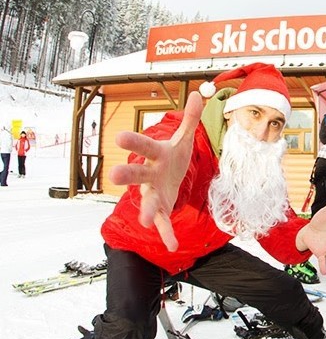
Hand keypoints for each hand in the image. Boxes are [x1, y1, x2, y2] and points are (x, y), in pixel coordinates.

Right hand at [108, 92, 202, 251]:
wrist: (171, 178)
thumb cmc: (173, 156)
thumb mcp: (183, 139)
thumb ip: (190, 119)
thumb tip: (199, 93)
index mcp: (156, 155)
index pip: (144, 147)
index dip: (133, 142)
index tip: (118, 137)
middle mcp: (150, 175)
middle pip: (137, 174)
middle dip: (126, 175)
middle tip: (113, 176)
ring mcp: (154, 193)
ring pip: (148, 201)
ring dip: (147, 210)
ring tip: (146, 221)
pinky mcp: (162, 209)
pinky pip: (164, 222)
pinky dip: (167, 234)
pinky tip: (172, 245)